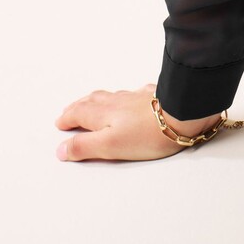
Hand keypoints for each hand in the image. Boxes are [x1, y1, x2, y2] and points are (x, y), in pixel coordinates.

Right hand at [54, 82, 222, 162]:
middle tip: (69, 112)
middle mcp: (117, 102)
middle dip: (78, 107)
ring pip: (110, 96)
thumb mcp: (110, 146)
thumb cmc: (148, 132)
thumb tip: (62, 149)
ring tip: (91, 103)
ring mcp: (135, 97)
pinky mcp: (154, 96)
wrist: (182, 114)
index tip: (60, 123)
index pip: (78, 114)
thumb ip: (84, 147)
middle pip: (91, 102)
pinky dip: (124, 96)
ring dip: (96, 100)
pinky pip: (133, 93)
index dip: (68, 119)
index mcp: (103, 114)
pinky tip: (130, 97)